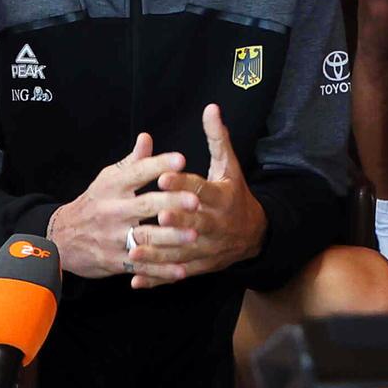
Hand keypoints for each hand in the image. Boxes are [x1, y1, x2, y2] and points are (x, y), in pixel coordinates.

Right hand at [45, 134, 188, 278]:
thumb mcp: (108, 179)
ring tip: (194, 235)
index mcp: (113, 186)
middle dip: (171, 203)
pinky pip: (141, 265)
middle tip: (196, 201)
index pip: (138, 172)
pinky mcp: (115, 261)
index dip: (159, 165)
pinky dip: (161, 271)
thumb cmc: (94, 203)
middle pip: (145, 205)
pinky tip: (181, 270)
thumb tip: (147, 138)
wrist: (61, 238)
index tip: (181, 160)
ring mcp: (113, 237)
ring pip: (145, 237)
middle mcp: (113, 210)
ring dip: (171, 237)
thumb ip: (132, 162)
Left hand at [129, 106, 269, 287]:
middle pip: (195, 223)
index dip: (183, 183)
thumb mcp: (229, 165)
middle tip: (156, 215)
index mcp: (222, 197)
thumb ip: (217, 139)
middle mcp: (216, 224)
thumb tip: (211, 108)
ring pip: (182, 252)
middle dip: (176, 220)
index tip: (163, 177)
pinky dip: (157, 278)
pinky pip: (178, 273)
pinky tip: (136, 279)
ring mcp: (208, 248)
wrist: (254, 234)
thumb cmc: (235, 193)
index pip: (201, 189)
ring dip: (159, 252)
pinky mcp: (201, 266)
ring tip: (133, 249)